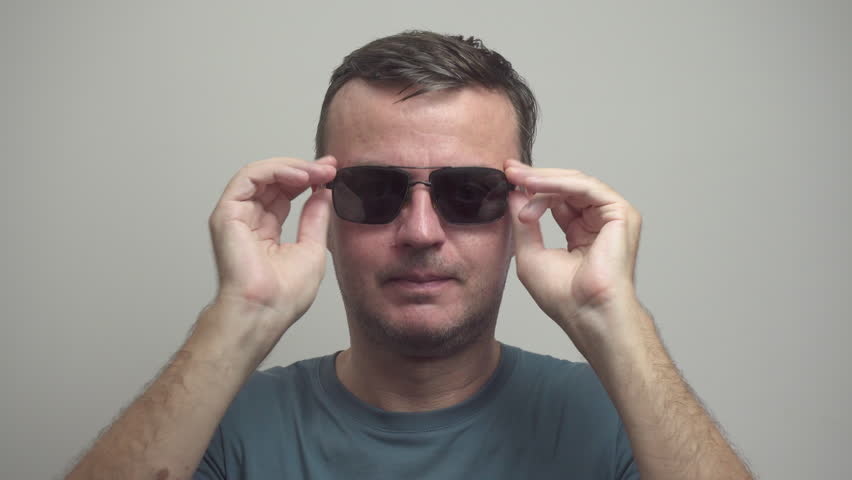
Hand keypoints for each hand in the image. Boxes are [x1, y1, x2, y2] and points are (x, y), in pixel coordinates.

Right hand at [207, 156, 336, 332]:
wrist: (266, 311)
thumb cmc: (285, 295)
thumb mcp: (312, 248)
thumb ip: (315, 218)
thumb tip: (322, 192)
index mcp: (265, 231)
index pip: (285, 193)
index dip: (308, 179)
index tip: (333, 172)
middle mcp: (248, 220)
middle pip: (274, 181)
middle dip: (304, 169)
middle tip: (329, 167)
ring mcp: (236, 216)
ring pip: (261, 174)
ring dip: (292, 167)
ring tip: (318, 171)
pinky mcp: (227, 213)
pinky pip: (248, 177)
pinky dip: (275, 170)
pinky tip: (300, 176)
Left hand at [504, 158, 642, 336]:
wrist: (587, 313)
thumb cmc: (564, 297)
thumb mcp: (530, 254)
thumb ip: (522, 223)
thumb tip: (513, 194)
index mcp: (581, 232)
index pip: (556, 199)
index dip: (532, 187)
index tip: (507, 178)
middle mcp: (598, 222)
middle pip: (566, 186)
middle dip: (535, 177)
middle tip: (510, 170)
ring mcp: (612, 217)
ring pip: (575, 182)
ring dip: (543, 181)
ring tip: (519, 182)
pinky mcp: (621, 214)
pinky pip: (586, 187)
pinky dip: (559, 184)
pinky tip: (536, 187)